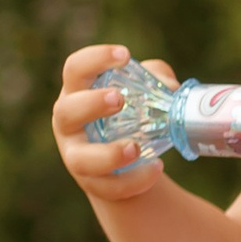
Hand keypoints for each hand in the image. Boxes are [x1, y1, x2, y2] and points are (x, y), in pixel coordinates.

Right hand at [52, 43, 176, 204]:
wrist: (126, 164)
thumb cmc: (130, 116)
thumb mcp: (143, 94)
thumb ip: (158, 81)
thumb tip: (173, 88)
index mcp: (79, 93)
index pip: (75, 69)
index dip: (95, 59)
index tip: (124, 55)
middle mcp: (69, 124)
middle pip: (67, 111)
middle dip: (91, 104)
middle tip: (119, 99)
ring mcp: (77, 155)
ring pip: (81, 160)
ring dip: (108, 154)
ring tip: (135, 148)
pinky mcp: (94, 183)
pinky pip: (109, 186)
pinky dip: (133, 180)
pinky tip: (156, 168)